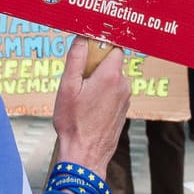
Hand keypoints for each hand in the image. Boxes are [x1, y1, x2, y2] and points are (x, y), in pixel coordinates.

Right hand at [51, 37, 129, 172]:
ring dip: (98, 81)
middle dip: (95, 65)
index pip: (113, 46)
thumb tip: (81, 38)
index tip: (86, 50)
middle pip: (111, 62)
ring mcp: (125, 99)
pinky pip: (113, 93)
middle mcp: (124, 85)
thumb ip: (76, 59)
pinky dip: (102, 94)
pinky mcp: (123, 111)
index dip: (99, 45)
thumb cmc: (74, 123)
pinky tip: (88, 108)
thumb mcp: (67, 87)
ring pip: (112, 78)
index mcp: (111, 76)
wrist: (85, 155)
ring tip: (81, 98)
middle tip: (77, 79)